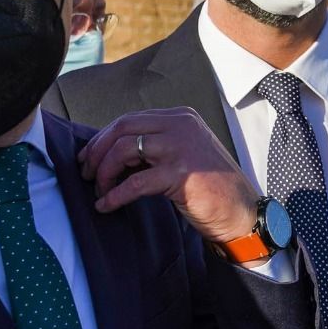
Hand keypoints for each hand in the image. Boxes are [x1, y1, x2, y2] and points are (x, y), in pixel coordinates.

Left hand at [80, 108, 256, 243]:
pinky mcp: (180, 174)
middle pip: (123, 129)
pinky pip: (134, 183)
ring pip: (124, 151)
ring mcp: (181, 148)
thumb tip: (111, 154)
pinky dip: (115, 195)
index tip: (88, 158)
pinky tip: (107, 205)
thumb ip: (156, 146)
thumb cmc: (211, 186)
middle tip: (86, 173)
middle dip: (98, 151)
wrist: (241, 210)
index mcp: (181, 118)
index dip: (103, 138)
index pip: (130, 120)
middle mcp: (180, 126)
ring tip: (100, 191)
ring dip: (104, 173)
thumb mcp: (184, 153)